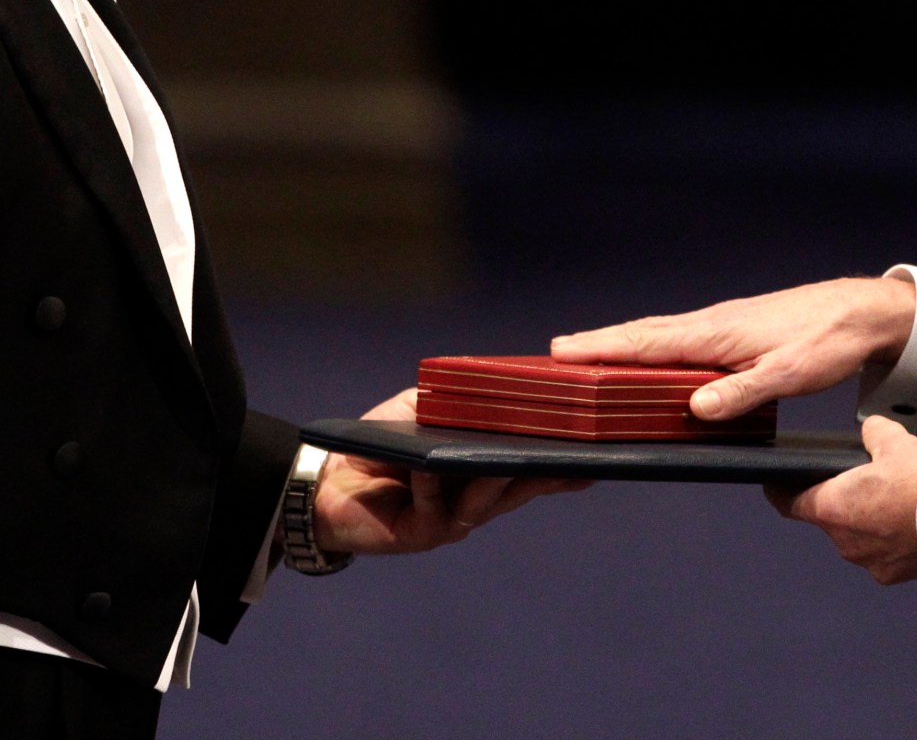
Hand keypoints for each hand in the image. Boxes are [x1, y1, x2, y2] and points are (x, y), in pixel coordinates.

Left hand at [311, 388, 591, 554]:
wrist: (326, 483)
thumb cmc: (378, 445)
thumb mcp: (419, 411)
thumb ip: (453, 401)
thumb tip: (492, 382)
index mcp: (479, 477)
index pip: (527, 472)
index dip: (559, 467)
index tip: (591, 457)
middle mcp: (472, 504)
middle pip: (518, 489)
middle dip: (545, 474)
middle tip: (572, 458)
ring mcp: (449, 522)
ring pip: (485, 501)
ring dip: (498, 478)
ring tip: (513, 457)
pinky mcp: (420, 533)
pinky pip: (435, 508)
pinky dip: (434, 484)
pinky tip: (432, 465)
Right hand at [550, 276, 916, 420]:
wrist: (861, 312)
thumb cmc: (827, 340)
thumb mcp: (789, 374)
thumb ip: (742, 392)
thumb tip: (695, 407)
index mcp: (716, 333)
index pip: (647, 342)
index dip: (603, 347)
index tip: (563, 351)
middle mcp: (711, 324)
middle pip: (642, 334)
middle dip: (598, 343)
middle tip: (555, 354)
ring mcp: (721, 325)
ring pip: (659, 335)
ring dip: (621, 344)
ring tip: (587, 356)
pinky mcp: (733, 331)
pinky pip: (679, 339)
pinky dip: (651, 346)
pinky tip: (649, 359)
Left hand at [766, 415, 916, 584]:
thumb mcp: (896, 442)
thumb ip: (875, 433)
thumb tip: (873, 430)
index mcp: (833, 507)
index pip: (789, 503)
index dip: (781, 492)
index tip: (776, 485)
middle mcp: (845, 541)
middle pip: (829, 518)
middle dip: (842, 501)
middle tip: (863, 482)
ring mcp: (869, 561)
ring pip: (857, 537)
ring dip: (868, 522)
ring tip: (894, 500)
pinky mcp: (894, 574)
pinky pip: (883, 553)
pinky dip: (891, 540)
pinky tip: (910, 522)